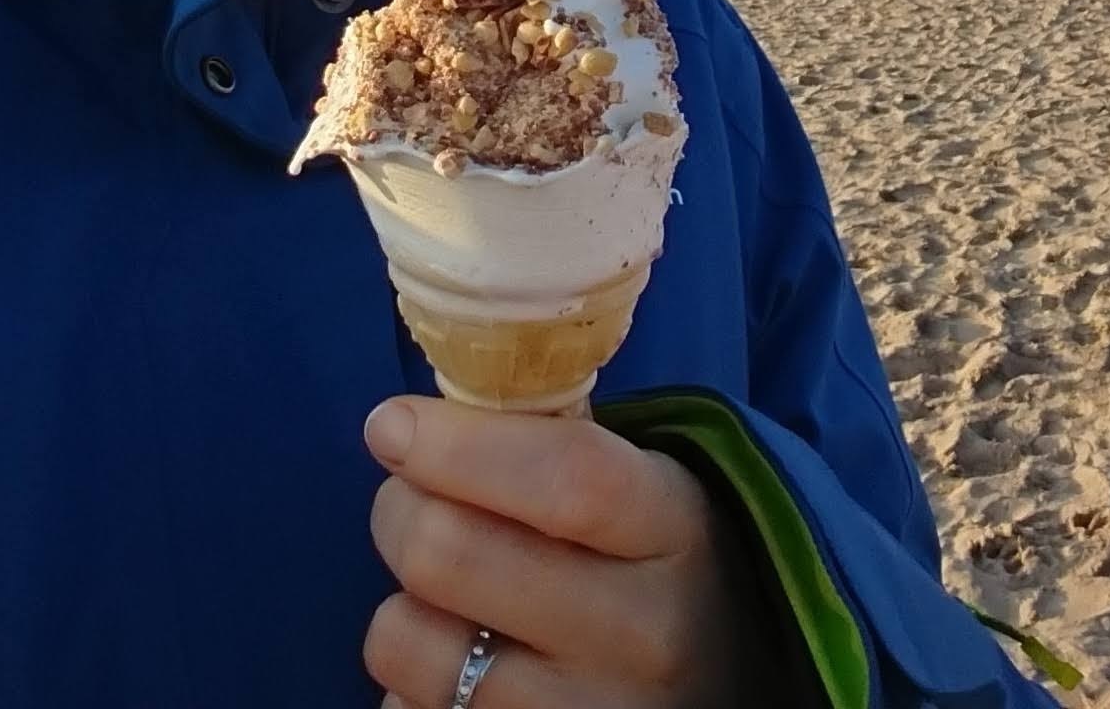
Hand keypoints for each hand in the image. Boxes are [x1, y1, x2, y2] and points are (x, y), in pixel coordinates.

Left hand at [361, 394, 804, 708]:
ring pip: (408, 642)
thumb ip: (545, 443)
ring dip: (401, 605)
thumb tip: (407, 427)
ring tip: (441, 596)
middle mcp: (641, 635)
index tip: (391, 426)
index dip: (459, 447)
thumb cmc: (647, 559)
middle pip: (454, 554)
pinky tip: (462, 665)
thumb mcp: (638, 484)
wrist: (718, 679)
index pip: (566, 478)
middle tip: (408, 501)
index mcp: (673, 530)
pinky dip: (410, 683)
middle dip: (401, 511)